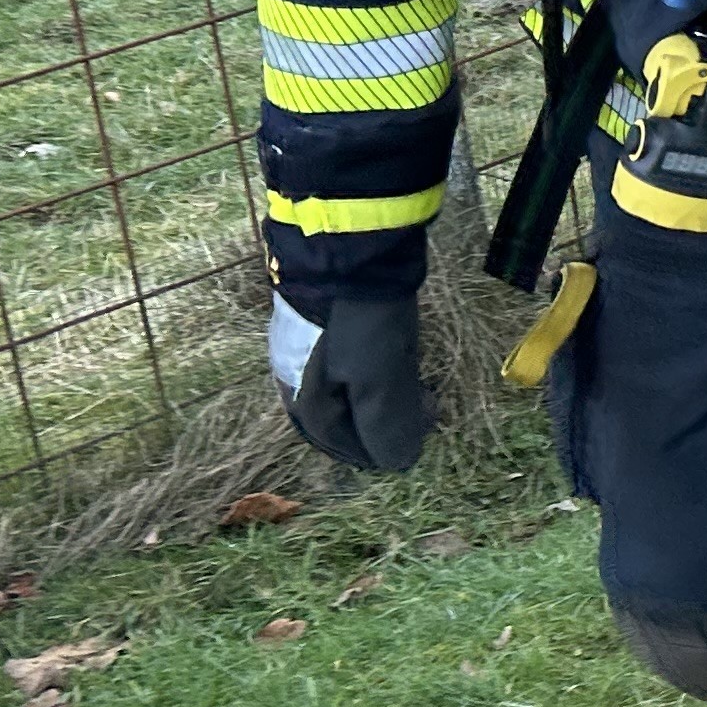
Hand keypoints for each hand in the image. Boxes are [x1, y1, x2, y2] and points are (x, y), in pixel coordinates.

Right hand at [275, 293, 428, 471]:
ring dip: (373, 398)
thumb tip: (399, 462)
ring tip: (411, 399)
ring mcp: (306, 336)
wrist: (349, 243)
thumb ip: (387, 423)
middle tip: (409, 430)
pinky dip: (373, 370)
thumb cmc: (360, 319)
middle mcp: (294, 367)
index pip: (331, 437)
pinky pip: (348, 354)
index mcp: (300, 392)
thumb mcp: (379, 377)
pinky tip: (396, 361)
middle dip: (369, 427)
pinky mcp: (324, 310)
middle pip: (332, 411)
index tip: (398, 459)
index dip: (366, 452)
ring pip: (340, 381)